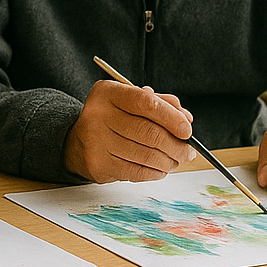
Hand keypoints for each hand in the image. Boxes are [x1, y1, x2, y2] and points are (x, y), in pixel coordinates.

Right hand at [64, 81, 195, 182]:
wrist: (78, 142)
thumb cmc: (113, 120)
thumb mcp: (131, 102)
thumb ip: (160, 104)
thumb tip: (185, 119)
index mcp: (108, 93)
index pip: (146, 103)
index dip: (171, 117)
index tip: (187, 130)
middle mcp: (98, 115)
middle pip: (149, 133)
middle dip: (176, 146)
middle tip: (188, 152)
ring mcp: (96, 141)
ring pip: (146, 156)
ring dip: (169, 162)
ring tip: (176, 161)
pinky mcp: (98, 164)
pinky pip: (137, 172)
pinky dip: (155, 172)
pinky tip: (160, 168)